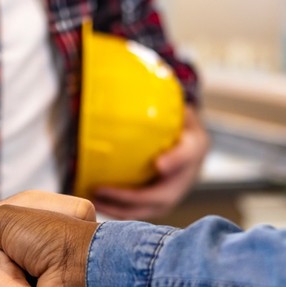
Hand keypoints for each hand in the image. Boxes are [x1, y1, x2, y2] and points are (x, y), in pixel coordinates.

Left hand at [92, 105, 208, 219]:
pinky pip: (137, 212)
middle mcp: (186, 177)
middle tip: (101, 188)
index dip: (175, 161)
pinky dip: (115, 211)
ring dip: (117, 208)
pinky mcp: (158, 205)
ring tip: (90, 198)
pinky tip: (93, 202)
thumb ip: (159, 98)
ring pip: (147, 209)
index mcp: (194, 147)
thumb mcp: (173, 105)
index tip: (160, 164)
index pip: (188, 155)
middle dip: (130, 196)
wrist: (186, 146)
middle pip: (162, 195)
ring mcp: (173, 195)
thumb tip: (126, 74)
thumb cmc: (174, 120)